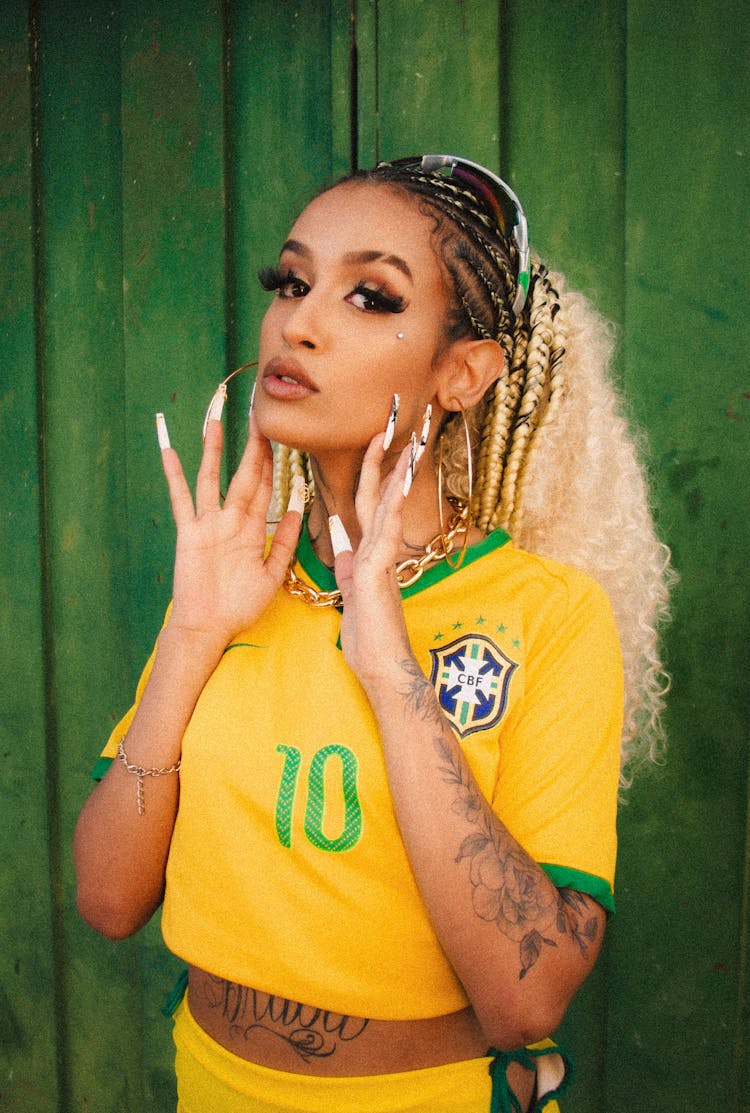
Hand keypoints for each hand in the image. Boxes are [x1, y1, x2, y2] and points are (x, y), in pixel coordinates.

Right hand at [159, 412, 301, 654]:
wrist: (209, 628)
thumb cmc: (239, 607)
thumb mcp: (271, 575)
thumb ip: (283, 544)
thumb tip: (296, 511)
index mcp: (252, 530)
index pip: (265, 489)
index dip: (273, 464)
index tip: (280, 436)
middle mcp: (230, 521)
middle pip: (243, 475)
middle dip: (251, 446)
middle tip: (257, 414)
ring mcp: (208, 524)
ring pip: (211, 478)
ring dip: (213, 449)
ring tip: (215, 418)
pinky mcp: (189, 533)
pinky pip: (181, 499)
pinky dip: (174, 474)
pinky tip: (168, 450)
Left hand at [333, 434, 414, 683]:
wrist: (382, 669)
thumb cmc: (369, 639)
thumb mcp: (352, 595)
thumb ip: (348, 568)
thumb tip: (341, 546)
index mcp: (368, 553)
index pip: (368, 503)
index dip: (372, 472)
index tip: (376, 444)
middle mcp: (379, 549)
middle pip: (380, 493)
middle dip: (387, 457)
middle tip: (393, 422)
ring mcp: (381, 558)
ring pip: (387, 503)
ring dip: (396, 469)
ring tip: (407, 436)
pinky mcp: (377, 570)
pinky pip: (383, 529)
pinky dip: (390, 502)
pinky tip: (398, 478)